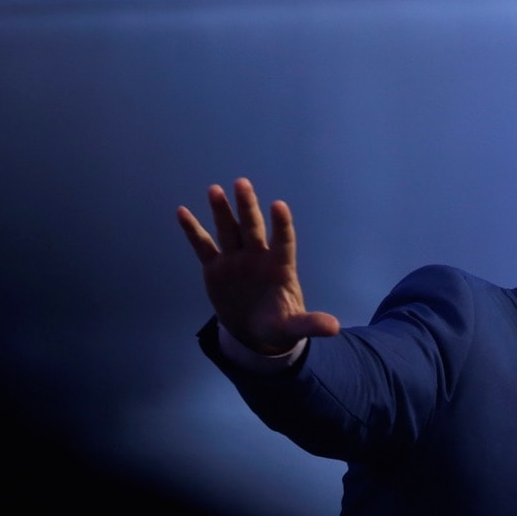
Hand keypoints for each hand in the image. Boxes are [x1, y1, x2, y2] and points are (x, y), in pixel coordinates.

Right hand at [177, 178, 339, 353]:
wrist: (254, 331)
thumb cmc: (278, 324)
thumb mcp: (293, 327)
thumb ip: (310, 323)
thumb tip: (334, 328)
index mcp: (279, 268)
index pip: (283, 242)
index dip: (281, 225)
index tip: (279, 206)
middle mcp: (258, 257)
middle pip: (252, 228)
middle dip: (247, 207)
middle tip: (242, 183)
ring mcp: (236, 260)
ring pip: (229, 230)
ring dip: (221, 210)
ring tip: (215, 189)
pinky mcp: (216, 268)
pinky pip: (203, 246)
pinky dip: (193, 230)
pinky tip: (182, 212)